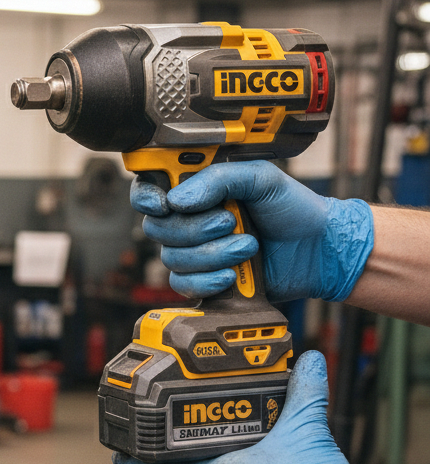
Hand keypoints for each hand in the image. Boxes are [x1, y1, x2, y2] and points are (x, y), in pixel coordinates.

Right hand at [129, 161, 373, 300]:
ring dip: (212, 255)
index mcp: (198, 189)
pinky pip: (182, 284)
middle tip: (232, 223)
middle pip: (158, 228)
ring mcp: (195, 251)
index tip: (164, 204)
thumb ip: (219, 179)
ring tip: (247, 247)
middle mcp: (190, 219)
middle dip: (196, 229)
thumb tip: (178, 199)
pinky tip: (232, 274)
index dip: (146, 198)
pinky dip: (207, 280)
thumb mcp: (262, 178)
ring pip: (172, 258)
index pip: (150, 190)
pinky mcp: (203, 280)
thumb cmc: (294, 210)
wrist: (317, 250)